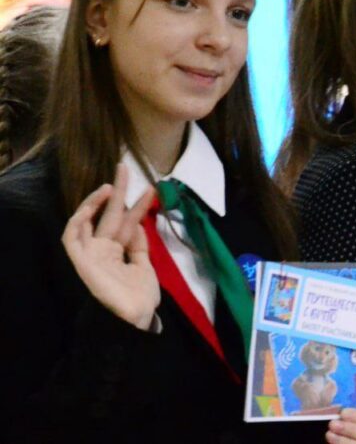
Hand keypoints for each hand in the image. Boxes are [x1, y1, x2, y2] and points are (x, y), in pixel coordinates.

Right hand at [61, 163, 159, 330]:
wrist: (135, 319)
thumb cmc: (139, 298)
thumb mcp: (144, 266)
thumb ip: (139, 245)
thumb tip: (137, 224)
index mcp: (116, 252)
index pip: (126, 223)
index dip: (138, 206)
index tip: (152, 189)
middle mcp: (101, 250)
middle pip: (108, 216)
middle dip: (117, 192)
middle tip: (124, 168)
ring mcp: (89, 255)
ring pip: (86, 221)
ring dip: (95, 201)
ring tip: (110, 184)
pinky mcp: (80, 261)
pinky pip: (72, 237)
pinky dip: (79, 220)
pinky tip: (93, 206)